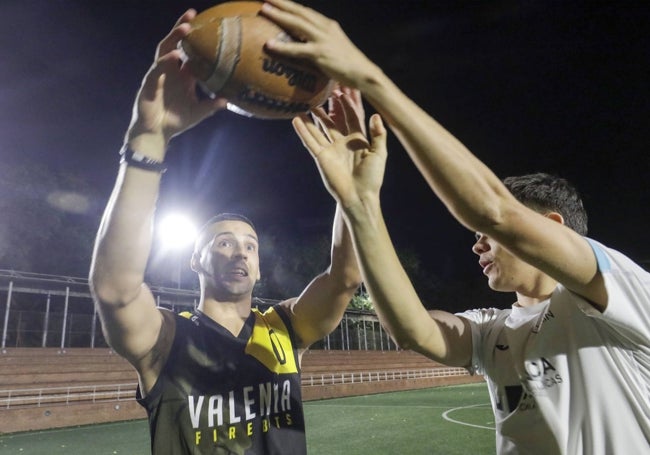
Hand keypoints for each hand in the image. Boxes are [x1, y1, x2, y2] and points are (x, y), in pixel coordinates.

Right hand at [126, 9, 226, 152]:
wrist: (157, 134)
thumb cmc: (175, 121)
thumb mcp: (198, 112)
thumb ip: (211, 105)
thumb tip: (228, 100)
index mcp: (181, 75)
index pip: (188, 51)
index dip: (195, 39)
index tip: (208, 25)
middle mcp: (170, 71)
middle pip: (174, 44)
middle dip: (181, 28)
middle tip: (192, 15)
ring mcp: (159, 75)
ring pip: (164, 51)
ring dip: (174, 38)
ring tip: (185, 28)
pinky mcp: (149, 84)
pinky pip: (156, 69)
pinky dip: (165, 62)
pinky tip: (174, 56)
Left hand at [261, 0, 377, 88]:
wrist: (363, 73)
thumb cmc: (348, 65)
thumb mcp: (334, 47)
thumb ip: (320, 43)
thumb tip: (304, 45)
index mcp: (329, 25)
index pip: (306, 12)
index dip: (291, 5)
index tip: (277, 0)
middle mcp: (325, 28)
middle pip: (300, 12)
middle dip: (282, 3)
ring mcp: (323, 40)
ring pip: (297, 24)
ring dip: (279, 15)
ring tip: (264, 10)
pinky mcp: (320, 53)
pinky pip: (297, 49)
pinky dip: (282, 46)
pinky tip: (269, 44)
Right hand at [292, 91, 386, 208]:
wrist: (359, 196)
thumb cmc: (372, 178)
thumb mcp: (379, 154)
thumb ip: (378, 134)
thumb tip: (376, 115)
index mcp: (358, 140)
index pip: (351, 117)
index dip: (347, 104)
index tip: (342, 91)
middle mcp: (343, 143)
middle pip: (333, 121)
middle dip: (328, 108)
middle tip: (322, 92)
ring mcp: (331, 150)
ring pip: (319, 130)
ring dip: (312, 118)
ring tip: (305, 104)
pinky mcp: (321, 157)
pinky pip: (310, 141)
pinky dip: (303, 131)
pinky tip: (296, 119)